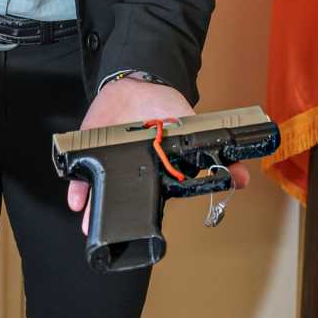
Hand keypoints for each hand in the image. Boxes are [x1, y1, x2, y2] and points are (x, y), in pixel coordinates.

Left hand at [65, 78, 250, 234]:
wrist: (134, 82)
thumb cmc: (163, 107)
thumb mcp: (189, 125)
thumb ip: (209, 149)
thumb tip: (241, 176)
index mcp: (155, 171)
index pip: (152, 200)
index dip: (145, 217)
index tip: (141, 232)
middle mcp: (131, 171)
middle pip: (123, 200)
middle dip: (116, 220)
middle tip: (110, 234)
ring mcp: (109, 162)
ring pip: (101, 192)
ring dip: (94, 210)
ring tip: (90, 226)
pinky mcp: (90, 150)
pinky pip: (81, 172)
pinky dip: (77, 186)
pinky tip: (76, 199)